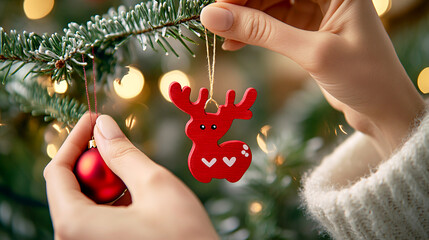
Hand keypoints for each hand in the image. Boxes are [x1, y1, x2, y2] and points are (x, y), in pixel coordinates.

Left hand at [44, 113, 217, 239]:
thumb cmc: (182, 236)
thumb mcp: (154, 185)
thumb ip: (123, 152)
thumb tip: (103, 126)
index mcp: (76, 225)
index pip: (57, 172)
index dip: (75, 140)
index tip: (94, 119)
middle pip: (71, 187)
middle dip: (96, 163)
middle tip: (123, 147)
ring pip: (86, 202)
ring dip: (108, 182)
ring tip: (139, 179)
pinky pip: (96, 218)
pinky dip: (114, 201)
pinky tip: (139, 199)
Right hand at [201, 0, 425, 155]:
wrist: (384, 110)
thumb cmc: (363, 78)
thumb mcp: (312, 52)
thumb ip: (262, 32)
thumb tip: (213, 16)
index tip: (215, 7)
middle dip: (241, 5)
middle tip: (213, 23)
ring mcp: (317, 11)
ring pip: (269, 6)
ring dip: (245, 21)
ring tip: (222, 38)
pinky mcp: (308, 31)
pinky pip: (274, 25)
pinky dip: (255, 34)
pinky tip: (235, 44)